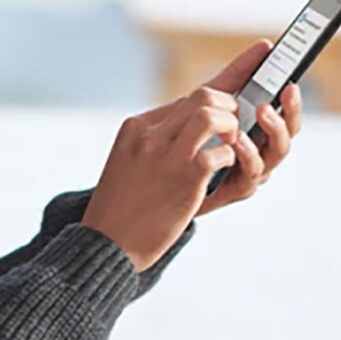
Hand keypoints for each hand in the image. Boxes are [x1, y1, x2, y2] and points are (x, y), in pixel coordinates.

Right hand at [83, 86, 239, 272]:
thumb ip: (153, 141)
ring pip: (211, 115)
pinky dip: (229, 157)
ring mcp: (167, 155)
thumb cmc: (120, 207)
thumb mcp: (127, 161)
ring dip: (231, 126)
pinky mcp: (185, 178)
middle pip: (202, 96)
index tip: (227, 104)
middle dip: (228, 105)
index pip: (184, 99)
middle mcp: (151, 136)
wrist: (107, 243)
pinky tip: (222, 168)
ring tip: (231, 142)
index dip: (213, 100)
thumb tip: (188, 126)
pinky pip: (220, 152)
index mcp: (136, 128)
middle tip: (233, 125)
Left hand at [196, 40, 302, 215]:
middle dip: (290, 112)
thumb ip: (235, 78)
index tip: (293, 81)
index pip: (283, 114)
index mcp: (257, 131)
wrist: (158, 187)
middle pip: (287, 134)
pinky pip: (249, 176)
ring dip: (273, 130)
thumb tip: (264, 46)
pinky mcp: (231, 190)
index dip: (292, 99)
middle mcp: (258, 152)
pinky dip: (247, 156)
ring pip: (275, 155)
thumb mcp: (209, 105)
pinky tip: (238, 140)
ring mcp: (248, 172)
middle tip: (285, 91)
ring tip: (262, 111)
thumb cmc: (187, 143)